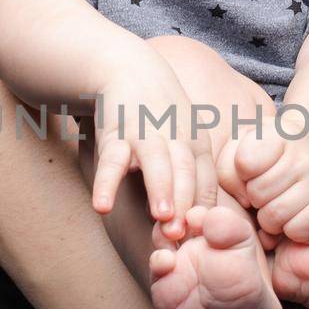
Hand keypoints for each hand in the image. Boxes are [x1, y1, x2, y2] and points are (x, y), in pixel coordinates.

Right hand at [91, 52, 218, 235]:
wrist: (125, 67)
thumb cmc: (159, 114)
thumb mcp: (186, 137)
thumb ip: (195, 175)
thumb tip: (205, 220)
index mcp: (197, 144)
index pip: (207, 182)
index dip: (206, 211)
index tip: (205, 240)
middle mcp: (177, 139)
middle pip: (186, 174)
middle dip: (187, 205)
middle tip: (185, 237)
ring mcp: (146, 134)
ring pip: (157, 163)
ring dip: (160, 189)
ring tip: (161, 217)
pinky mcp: (115, 132)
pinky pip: (111, 160)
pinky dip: (106, 183)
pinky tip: (101, 207)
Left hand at [228, 125, 308, 243]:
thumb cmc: (267, 156)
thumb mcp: (240, 149)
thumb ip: (227, 170)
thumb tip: (245, 201)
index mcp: (280, 133)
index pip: (245, 163)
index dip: (241, 173)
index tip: (251, 170)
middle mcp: (307, 154)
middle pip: (259, 193)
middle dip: (254, 198)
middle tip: (263, 192)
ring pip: (276, 215)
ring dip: (268, 218)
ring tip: (275, 204)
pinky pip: (300, 230)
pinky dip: (290, 231)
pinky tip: (292, 217)